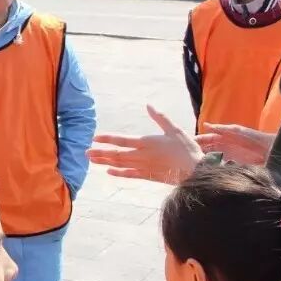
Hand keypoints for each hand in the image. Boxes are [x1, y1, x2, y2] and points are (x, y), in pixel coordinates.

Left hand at [88, 105, 202, 183]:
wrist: (194, 171)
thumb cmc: (186, 149)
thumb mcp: (174, 129)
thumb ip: (160, 117)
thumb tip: (148, 105)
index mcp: (146, 142)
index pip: (121, 140)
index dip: (106, 139)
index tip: (94, 138)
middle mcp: (141, 155)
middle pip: (116, 154)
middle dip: (100, 152)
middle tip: (85, 152)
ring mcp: (143, 167)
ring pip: (119, 164)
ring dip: (105, 162)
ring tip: (92, 160)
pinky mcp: (147, 176)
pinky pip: (129, 175)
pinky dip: (118, 173)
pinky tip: (109, 171)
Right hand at [195, 123, 274, 165]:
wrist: (271, 150)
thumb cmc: (255, 138)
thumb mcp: (237, 131)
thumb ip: (222, 129)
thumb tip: (205, 125)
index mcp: (223, 138)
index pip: (206, 139)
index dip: (197, 141)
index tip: (187, 145)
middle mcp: (224, 148)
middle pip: (206, 150)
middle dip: (197, 153)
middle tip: (187, 158)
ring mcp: (228, 158)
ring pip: (212, 160)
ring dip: (204, 163)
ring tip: (195, 167)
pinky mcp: (233, 167)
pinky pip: (220, 168)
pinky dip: (214, 169)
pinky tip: (209, 172)